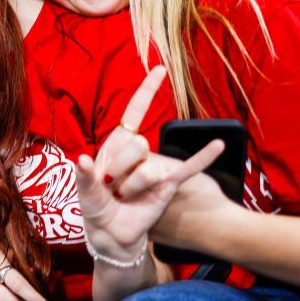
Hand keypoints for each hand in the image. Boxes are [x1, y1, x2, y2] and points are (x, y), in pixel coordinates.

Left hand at [76, 67, 223, 261]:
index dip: (146, 90)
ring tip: (125, 197)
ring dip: (133, 187)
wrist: (112, 232)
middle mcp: (137, 151)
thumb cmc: (97, 206)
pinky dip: (202, 157)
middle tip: (112, 186)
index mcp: (116, 144)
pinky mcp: (167, 184)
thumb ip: (85, 176)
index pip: (134, 112)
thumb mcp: (86, 191)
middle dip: (120, 168)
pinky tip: (218, 145)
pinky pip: (187, 169)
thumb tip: (81, 160)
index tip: (159, 68)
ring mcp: (155, 166)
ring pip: (148, 169)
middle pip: (136, 144)